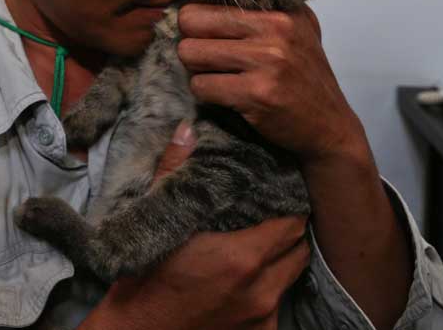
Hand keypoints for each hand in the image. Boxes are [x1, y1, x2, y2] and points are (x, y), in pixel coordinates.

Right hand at [78, 126, 308, 329]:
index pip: (291, 222)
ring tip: (263, 243)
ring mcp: (262, 316)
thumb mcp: (155, 219)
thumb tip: (188, 130)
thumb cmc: (143, 279)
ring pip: (292, 277)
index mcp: (241, 256)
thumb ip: (175, 171)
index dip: (288, 205)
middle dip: (289, 230)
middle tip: (272, 214)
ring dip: (282, 259)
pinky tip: (248, 281)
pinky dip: (269, 289)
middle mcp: (260, 288)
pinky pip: (278, 305)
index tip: (277, 192)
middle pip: (299, 249)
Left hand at [176, 3, 366, 163]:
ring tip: (218, 76)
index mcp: (281, 9)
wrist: (329, 127)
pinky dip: (205, 94)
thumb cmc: (300, 77)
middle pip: (190, 20)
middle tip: (207, 57)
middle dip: (191, 41)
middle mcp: (276, 28)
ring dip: (196, 70)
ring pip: (190, 53)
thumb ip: (252, 9)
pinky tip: (226, 96)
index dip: (198, 12)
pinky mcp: (257, 93)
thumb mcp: (289, 31)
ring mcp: (267, 60)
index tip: (203, 28)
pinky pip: (200, 85)